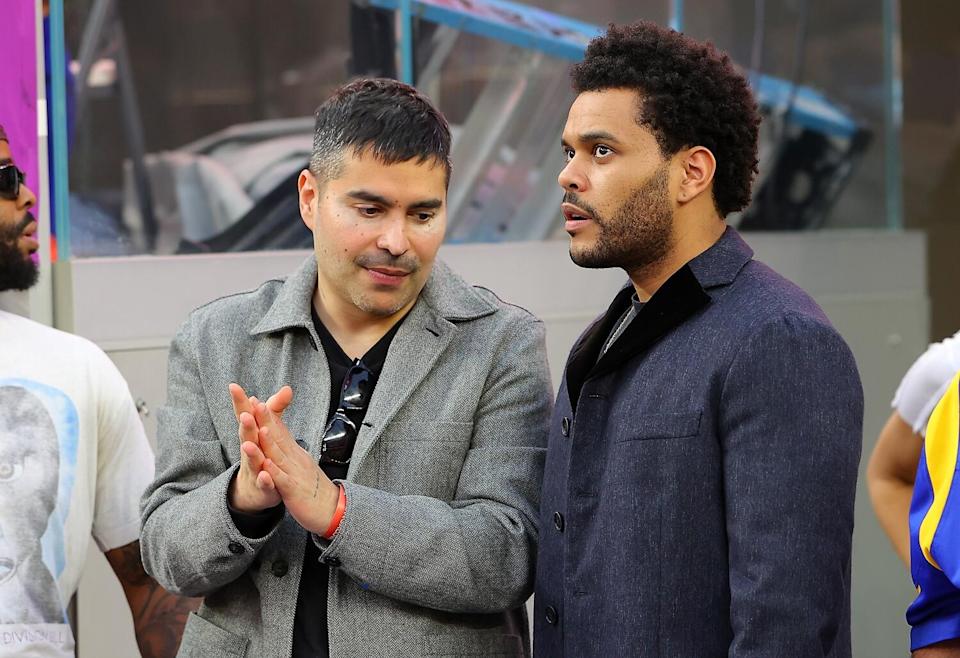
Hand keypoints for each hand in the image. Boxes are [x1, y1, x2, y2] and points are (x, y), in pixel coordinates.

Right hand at [226, 383, 282, 512]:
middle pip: (247, 435)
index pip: (246, 415)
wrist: (253, 489)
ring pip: (252, 459)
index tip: (233, 386)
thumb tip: (287, 388)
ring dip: (251, 452)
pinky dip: (265, 479)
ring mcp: (255, 468)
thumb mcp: (268, 429)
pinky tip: (266, 476)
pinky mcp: (262, 485)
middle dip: (246, 425)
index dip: (240, 401)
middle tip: (246, 415)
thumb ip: (276, 409)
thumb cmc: (261, 453)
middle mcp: (250, 449)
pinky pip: (263, 483)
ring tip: (248, 445)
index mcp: (252, 434)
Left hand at [252, 398, 339, 534]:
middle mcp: (295, 459)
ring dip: (268, 441)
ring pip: (279, 455)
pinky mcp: (294, 491)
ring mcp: (295, 474)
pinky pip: (282, 480)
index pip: (280, 430)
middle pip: (278, 436)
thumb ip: (289, 450)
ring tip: (258, 426)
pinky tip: (265, 463)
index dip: (268, 415)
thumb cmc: (313, 488)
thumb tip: (279, 435)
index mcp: (295, 453)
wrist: (331, 510)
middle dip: (266, 420)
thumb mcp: (301, 464)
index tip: (256, 400)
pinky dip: (273, 471)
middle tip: (256, 402)